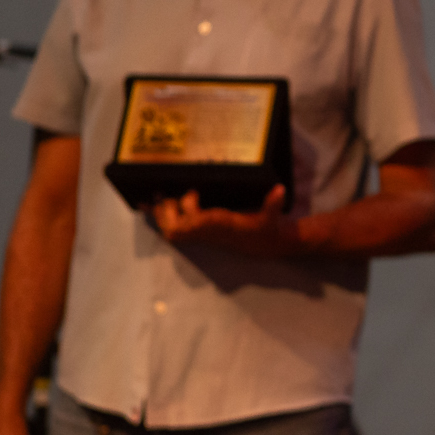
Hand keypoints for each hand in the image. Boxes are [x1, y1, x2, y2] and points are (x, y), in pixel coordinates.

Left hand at [149, 185, 297, 256]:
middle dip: (166, 213)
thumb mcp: (272, 217)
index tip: (193, 191)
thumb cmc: (268, 229)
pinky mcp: (200, 231)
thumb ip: (274, 204)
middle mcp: (208, 232)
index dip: (188, 208)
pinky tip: (155, 204)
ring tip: (155, 195)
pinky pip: (175, 228)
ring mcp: (202, 233)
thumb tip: (279, 189)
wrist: (268, 245)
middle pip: (174, 230)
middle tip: (165, 192)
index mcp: (222, 226)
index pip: (196, 223)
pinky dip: (163, 217)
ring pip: (171, 231)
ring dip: (161, 215)